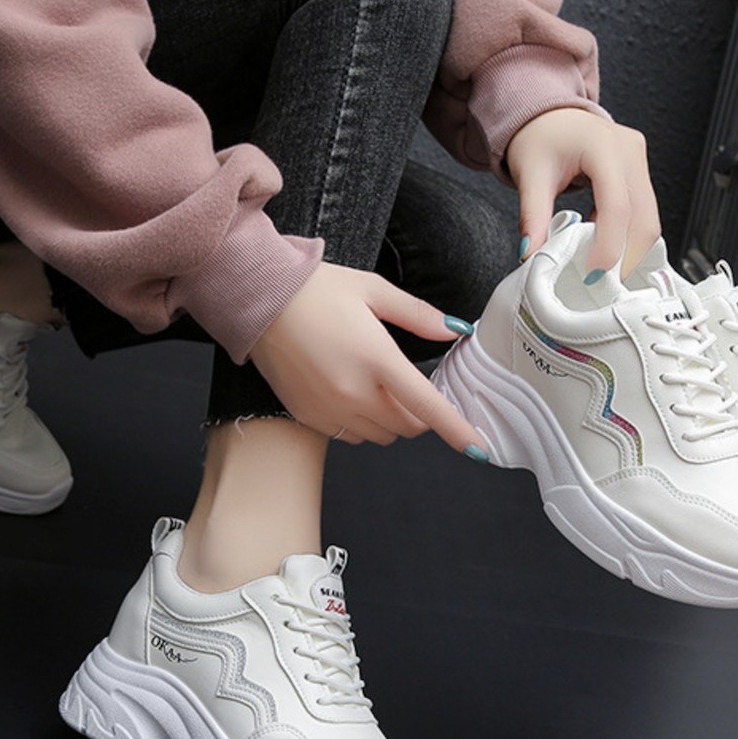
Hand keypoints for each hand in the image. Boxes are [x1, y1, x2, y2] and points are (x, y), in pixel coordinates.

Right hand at [250, 263, 485, 452]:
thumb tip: (455, 329)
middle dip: (420, 414)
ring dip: (391, 420)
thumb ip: (419, 315)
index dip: (458, 431)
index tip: (479, 449)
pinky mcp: (308, 416)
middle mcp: (354, 392)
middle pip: (408, 427)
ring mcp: (329, 408)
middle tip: (412, 386)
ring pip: (381, 435)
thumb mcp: (374, 289)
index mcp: (377, 359)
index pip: (428, 407)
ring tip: (376, 386)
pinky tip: (350, 392)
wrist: (258, 299)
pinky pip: (350, 436)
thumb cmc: (315, 289)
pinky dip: (361, 424)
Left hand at [506, 108, 660, 278]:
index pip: (617, 206)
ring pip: (649, 217)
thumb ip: (532, 217)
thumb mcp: (530, 176)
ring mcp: (638, 160)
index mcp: (604, 147)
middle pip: (643, 216)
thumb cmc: (540, 137)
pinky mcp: (639, 171)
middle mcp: (629, 150)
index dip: (609, 245)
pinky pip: (643, 211)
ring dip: (628, 248)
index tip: (593, 273)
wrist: (548, 115)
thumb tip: (532, 254)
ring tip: (599, 266)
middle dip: (626, 255)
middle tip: (601, 282)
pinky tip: (601, 244)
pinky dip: (626, 235)